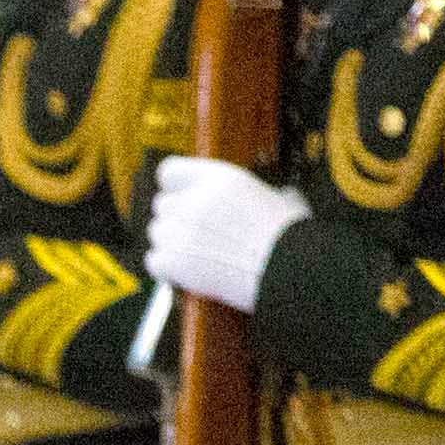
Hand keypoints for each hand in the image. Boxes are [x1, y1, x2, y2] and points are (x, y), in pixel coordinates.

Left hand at [145, 155, 298, 316]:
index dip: (175, 186)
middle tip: (198, 236)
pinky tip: (189, 273)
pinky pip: (153, 261)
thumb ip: (256, 194)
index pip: (169, 171)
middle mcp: (194, 201)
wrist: (291, 271)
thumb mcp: (281, 198)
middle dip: (176, 220)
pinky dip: (167, 269)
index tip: (182, 197)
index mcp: (219, 178)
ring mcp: (180, 231)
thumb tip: (278, 195)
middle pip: (162, 205)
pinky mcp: (173, 262)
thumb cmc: (291, 238)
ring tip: (199, 256)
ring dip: (172, 244)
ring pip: (157, 233)